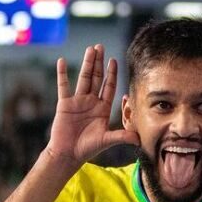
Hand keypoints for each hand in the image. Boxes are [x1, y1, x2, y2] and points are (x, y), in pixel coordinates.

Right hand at [44, 44, 138, 166]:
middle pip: (97, 78)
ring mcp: (77, 102)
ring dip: (87, 64)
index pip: (109, 87)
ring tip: (90, 49)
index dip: (111, 74)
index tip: (114, 60)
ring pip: (83, 78)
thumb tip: (139, 139)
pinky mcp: (64, 104)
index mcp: (102, 109)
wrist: (68, 154)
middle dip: (99, 63)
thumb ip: (122, 137)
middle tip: (101, 46)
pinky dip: (62, 74)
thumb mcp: (107, 140)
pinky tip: (62, 61)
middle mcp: (91, 102)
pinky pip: (63, 86)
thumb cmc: (88, 149)